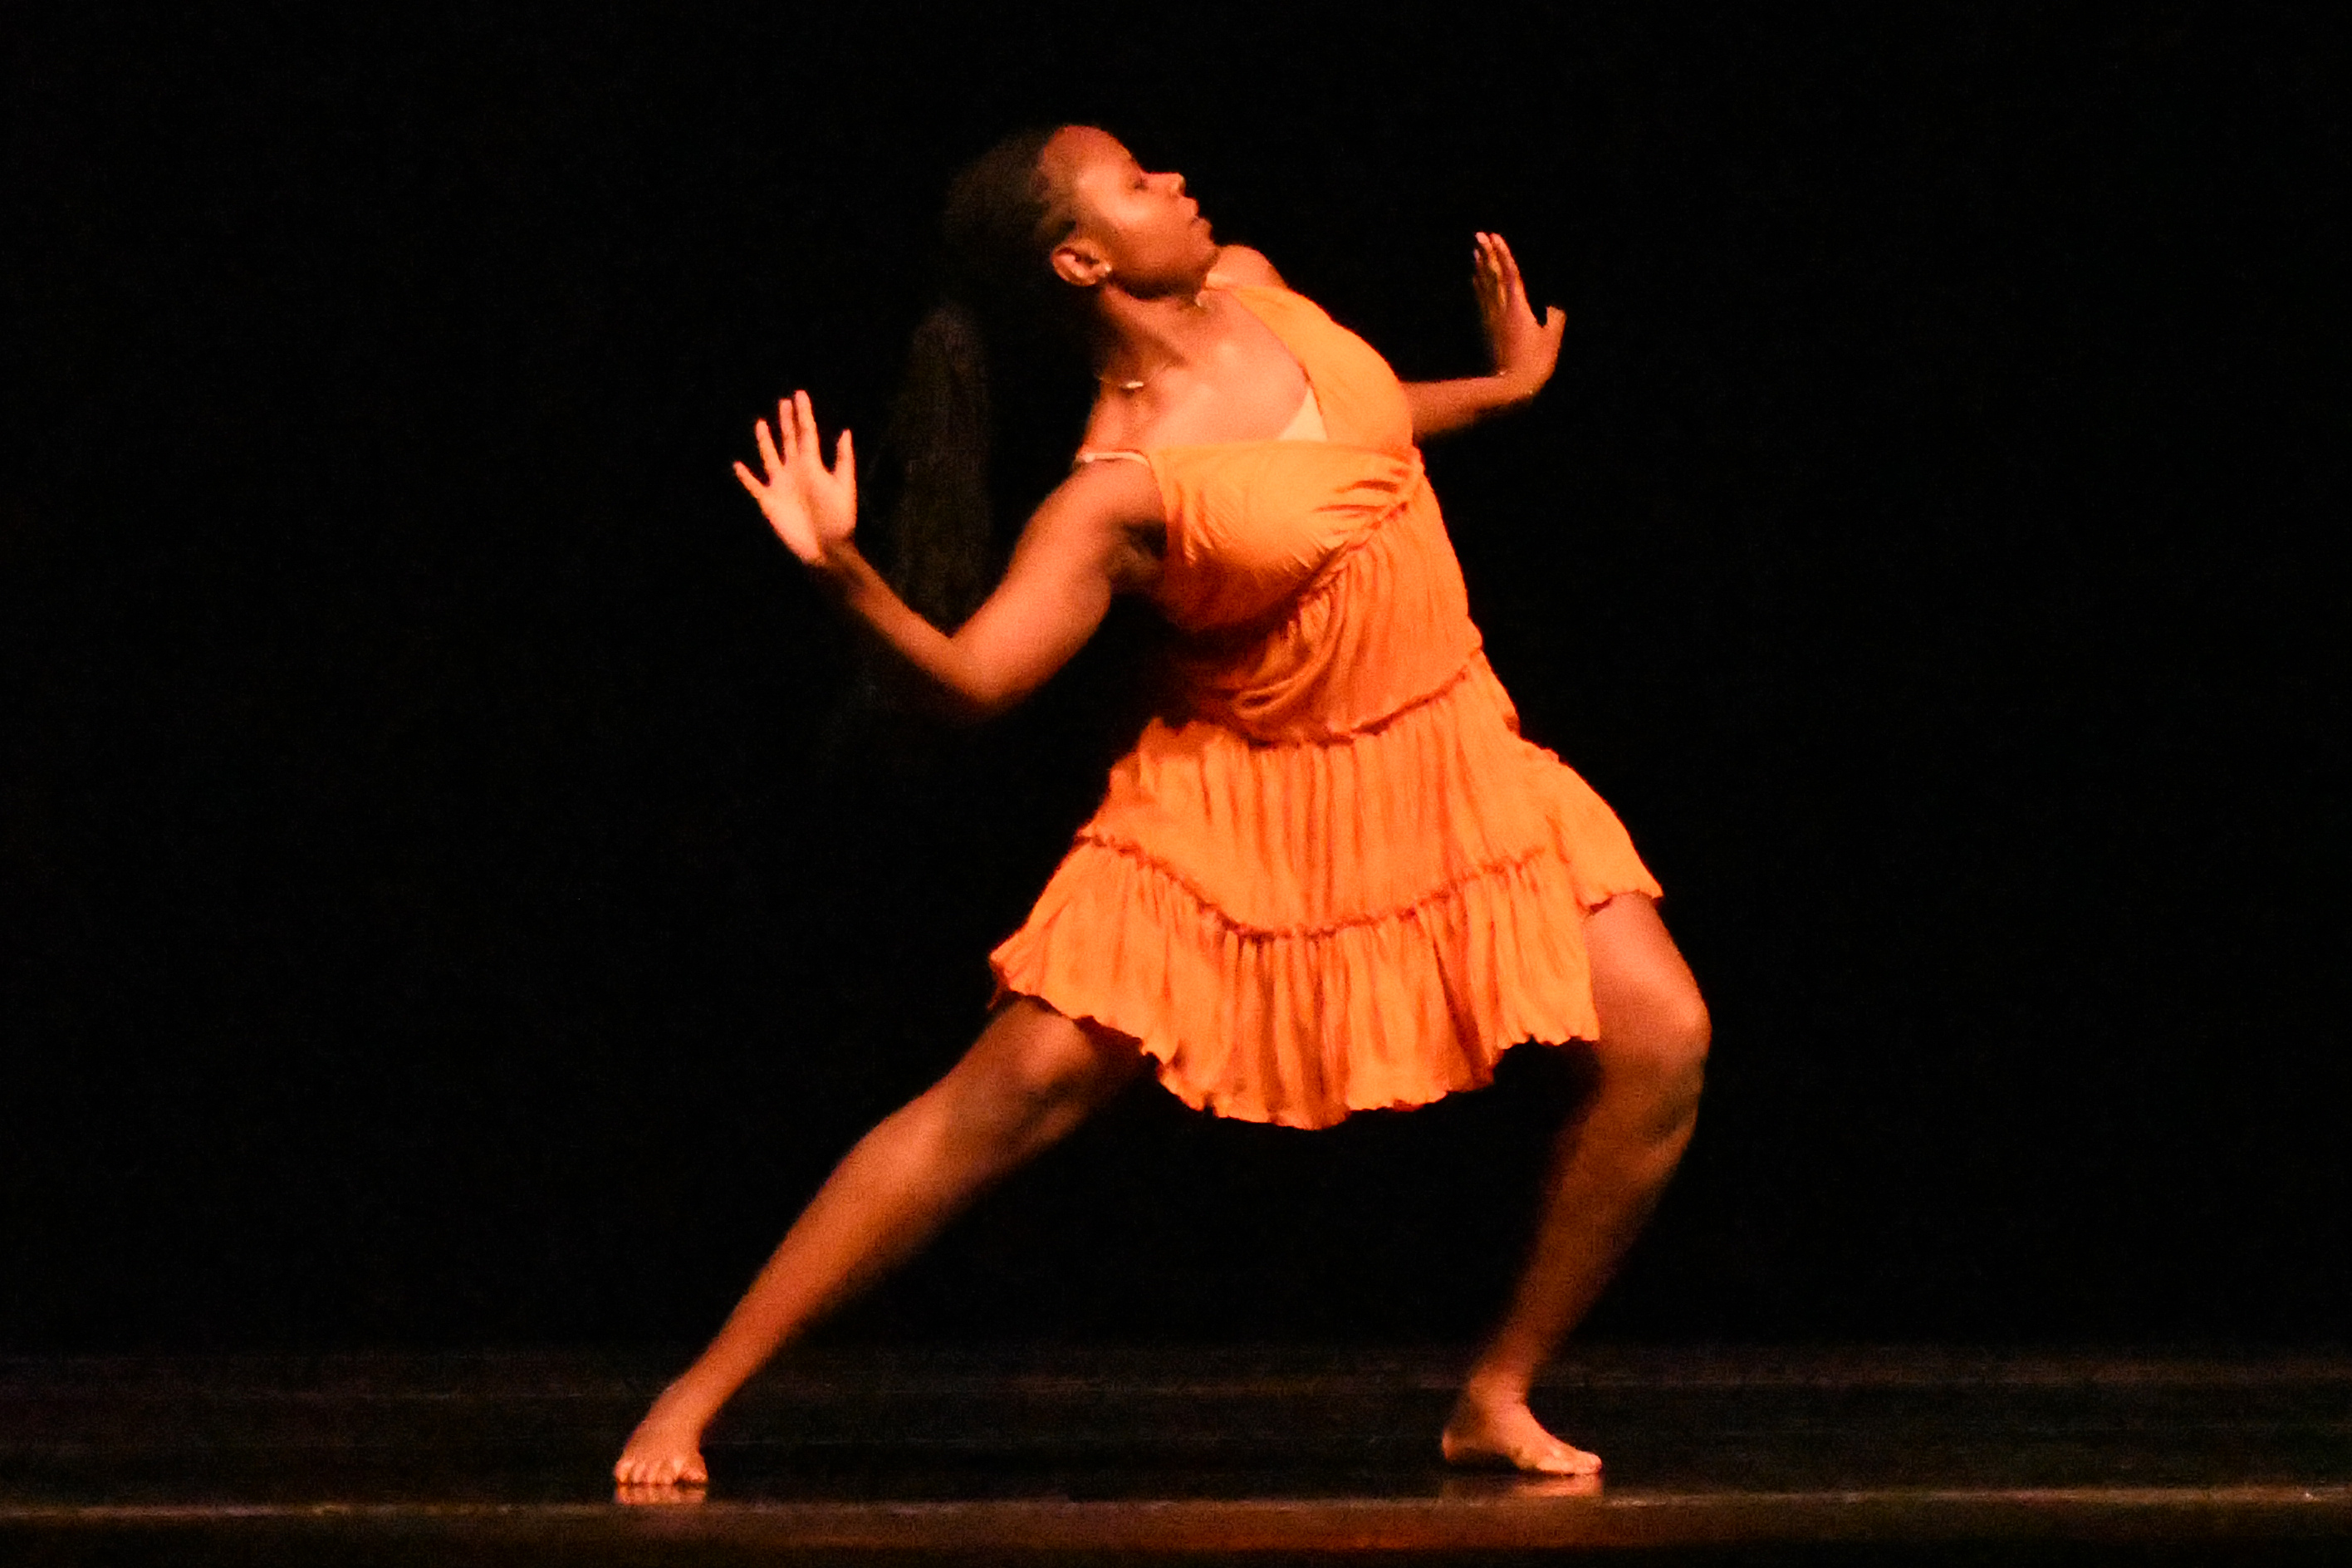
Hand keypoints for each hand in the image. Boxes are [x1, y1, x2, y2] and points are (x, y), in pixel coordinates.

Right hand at [734, 390, 856, 569]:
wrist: (826, 548)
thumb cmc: (839, 519)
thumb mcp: (844, 486)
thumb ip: (843, 459)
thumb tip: (845, 431)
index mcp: (813, 464)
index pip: (806, 433)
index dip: (803, 414)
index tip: (799, 394)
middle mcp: (795, 471)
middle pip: (788, 440)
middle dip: (786, 421)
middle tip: (784, 401)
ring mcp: (781, 485)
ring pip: (770, 457)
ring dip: (765, 441)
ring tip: (760, 423)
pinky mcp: (769, 501)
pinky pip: (753, 485)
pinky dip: (745, 476)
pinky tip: (738, 464)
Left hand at [1472, 232, 1565, 401]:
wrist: (1509, 387)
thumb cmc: (1534, 364)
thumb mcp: (1550, 340)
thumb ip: (1554, 321)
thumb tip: (1553, 308)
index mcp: (1517, 307)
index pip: (1509, 273)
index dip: (1502, 254)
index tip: (1494, 237)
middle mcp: (1501, 309)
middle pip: (1492, 276)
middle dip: (1487, 254)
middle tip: (1479, 236)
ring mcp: (1492, 319)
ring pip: (1484, 287)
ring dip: (1480, 268)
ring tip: (1476, 251)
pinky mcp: (1487, 330)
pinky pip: (1482, 301)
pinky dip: (1479, 287)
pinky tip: (1475, 280)